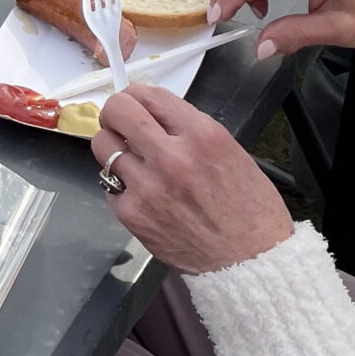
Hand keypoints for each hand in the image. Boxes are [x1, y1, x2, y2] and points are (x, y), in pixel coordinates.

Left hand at [91, 87, 291, 272]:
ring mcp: (148, 187)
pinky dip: (120, 183)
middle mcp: (172, 157)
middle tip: (121, 123)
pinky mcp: (132, 214)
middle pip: (117, 111)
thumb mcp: (230, 151)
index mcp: (202, 135)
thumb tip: (154, 114)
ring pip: (103, 146)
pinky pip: (108, 183)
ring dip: (113, 147)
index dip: (137, 95)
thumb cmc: (248, 209)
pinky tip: (141, 191)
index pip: (149, 94)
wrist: (250, 261)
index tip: (135, 102)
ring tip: (130, 158)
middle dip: (116, 113)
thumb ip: (189, 129)